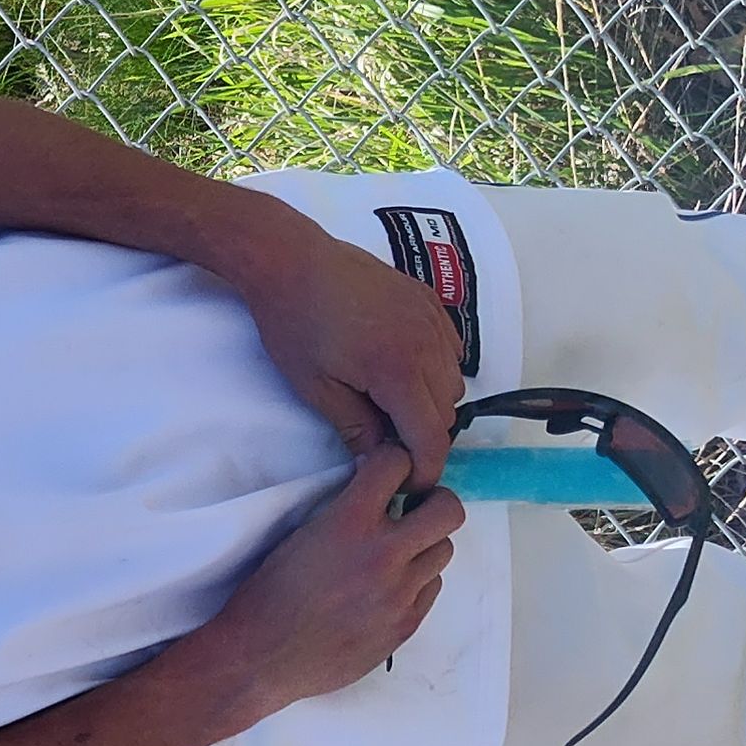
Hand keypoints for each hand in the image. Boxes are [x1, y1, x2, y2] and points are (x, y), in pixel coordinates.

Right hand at [189, 445, 463, 722]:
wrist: (262, 658)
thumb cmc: (268, 595)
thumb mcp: (300, 535)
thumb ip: (344, 512)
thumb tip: (376, 494)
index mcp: (349, 522)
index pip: (398, 463)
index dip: (393, 462)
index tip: (387, 472)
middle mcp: (383, 554)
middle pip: (448, 510)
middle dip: (434, 503)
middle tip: (414, 511)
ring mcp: (400, 593)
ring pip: (444, 550)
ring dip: (424, 545)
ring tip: (396, 555)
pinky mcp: (406, 625)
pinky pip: (431, 588)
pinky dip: (415, 582)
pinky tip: (386, 589)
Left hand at [229, 215, 464, 487]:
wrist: (291, 260)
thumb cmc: (295, 324)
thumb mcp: (317, 389)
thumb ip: (356, 430)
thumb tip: (378, 464)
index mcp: (398, 371)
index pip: (431, 438)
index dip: (424, 469)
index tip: (408, 485)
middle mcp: (428, 345)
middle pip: (446, 413)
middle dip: (424, 437)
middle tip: (388, 444)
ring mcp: (433, 319)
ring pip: (454, 382)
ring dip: (431, 403)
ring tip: (390, 405)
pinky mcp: (429, 301)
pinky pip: (452, 349)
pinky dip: (437, 369)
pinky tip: (402, 370)